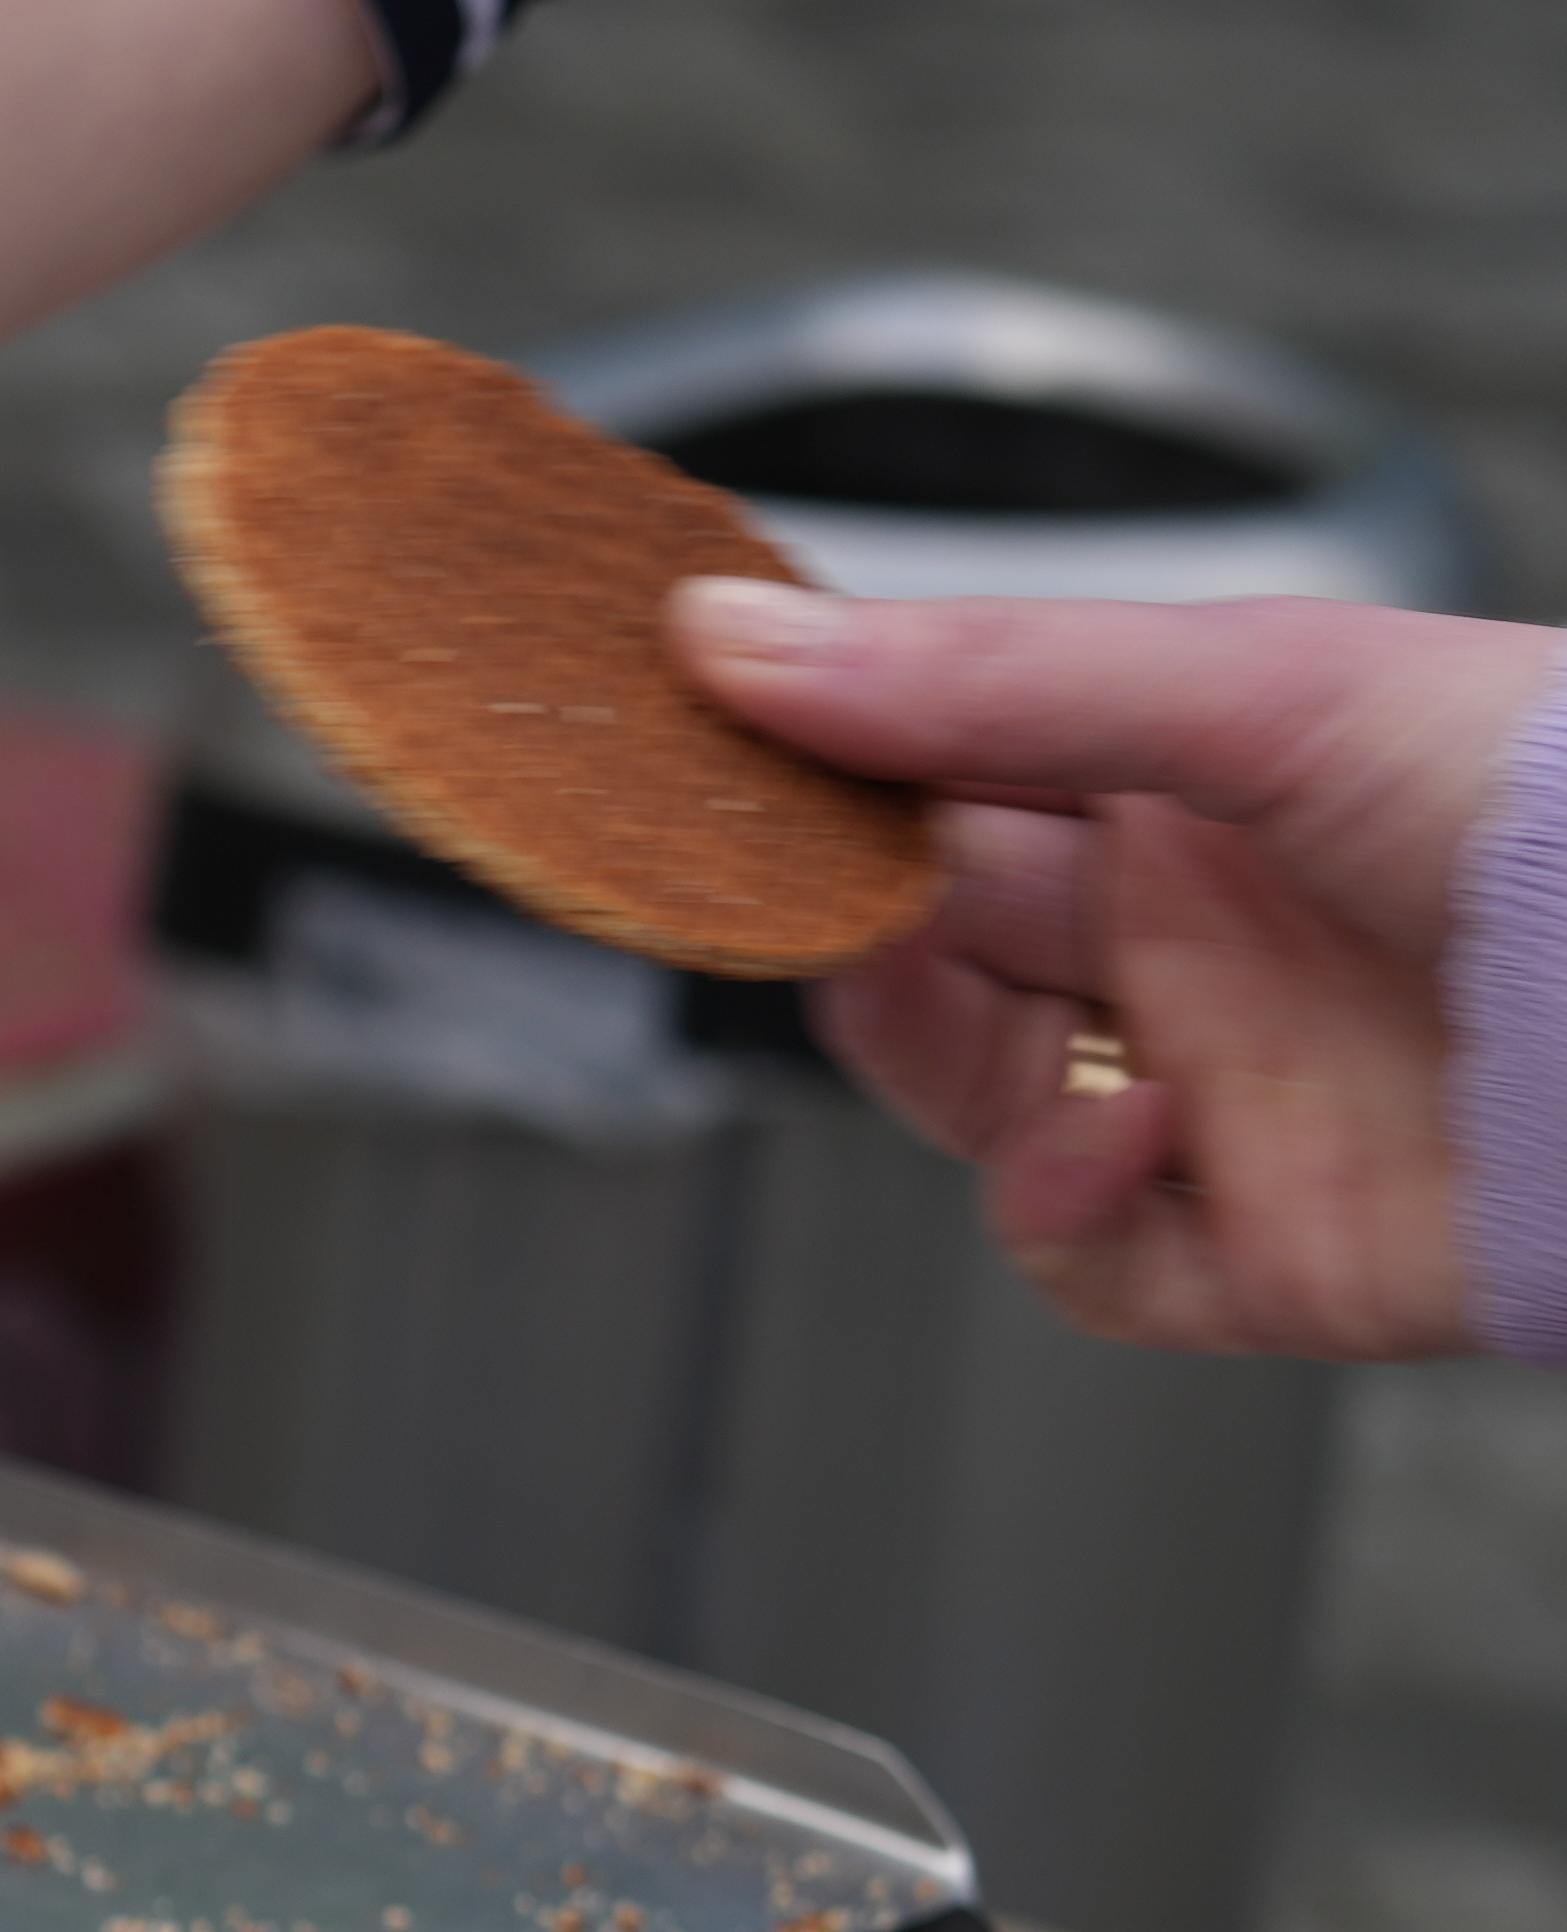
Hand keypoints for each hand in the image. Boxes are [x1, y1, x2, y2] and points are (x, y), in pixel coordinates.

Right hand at [676, 579, 1562, 1359]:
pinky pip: (1080, 1255)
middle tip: (783, 877)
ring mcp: (1223, 1095)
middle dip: (844, 910)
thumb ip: (986, 677)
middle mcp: (1202, 941)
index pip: (950, 776)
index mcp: (1203, 787)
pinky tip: (1123, 1135)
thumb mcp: (1261, 684)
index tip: (706, 747)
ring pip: (974, 1098)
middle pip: (932, 942)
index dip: (822, 769)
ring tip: (931, 985)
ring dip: (920, 1050)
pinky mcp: (1252, 1251)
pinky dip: (1062, 1205)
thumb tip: (743, 641)